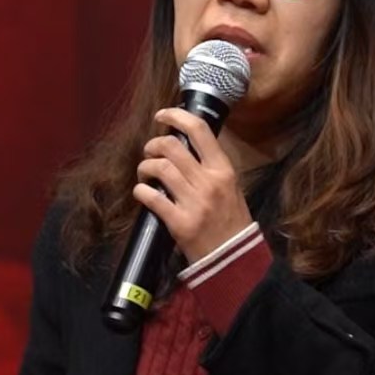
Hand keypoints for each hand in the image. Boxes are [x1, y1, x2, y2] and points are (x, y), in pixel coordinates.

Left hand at [133, 108, 253, 263]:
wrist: (234, 258)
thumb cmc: (231, 221)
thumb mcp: (231, 187)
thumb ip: (211, 167)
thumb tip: (185, 146)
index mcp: (223, 169)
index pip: (199, 130)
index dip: (176, 116)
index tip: (162, 116)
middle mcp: (208, 182)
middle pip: (171, 146)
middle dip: (153, 145)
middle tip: (149, 152)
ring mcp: (194, 202)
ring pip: (159, 168)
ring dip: (145, 167)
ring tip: (145, 174)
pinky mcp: (179, 222)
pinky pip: (151, 198)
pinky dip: (140, 191)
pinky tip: (141, 193)